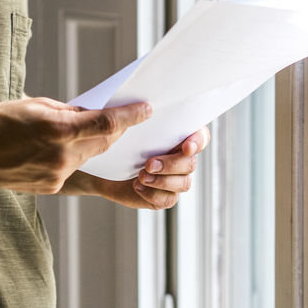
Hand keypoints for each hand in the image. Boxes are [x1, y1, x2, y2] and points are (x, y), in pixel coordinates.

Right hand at [0, 97, 151, 194]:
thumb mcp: (33, 104)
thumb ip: (66, 111)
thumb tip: (88, 112)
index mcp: (59, 129)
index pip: (107, 122)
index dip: (131, 116)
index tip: (146, 109)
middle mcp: (62, 155)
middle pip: (103, 141)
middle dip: (114, 128)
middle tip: (121, 115)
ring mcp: (57, 174)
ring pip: (89, 156)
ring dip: (92, 142)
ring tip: (83, 129)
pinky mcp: (50, 186)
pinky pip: (72, 168)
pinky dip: (72, 156)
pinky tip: (57, 147)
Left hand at [72, 127, 210, 209]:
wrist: (106, 165)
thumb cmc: (119, 140)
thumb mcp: (126, 125)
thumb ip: (138, 117)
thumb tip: (145, 108)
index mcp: (179, 135)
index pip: (201, 136)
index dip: (198, 142)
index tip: (186, 147)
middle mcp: (182, 157)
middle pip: (191, 163)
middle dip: (171, 165)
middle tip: (148, 164)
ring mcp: (175, 177)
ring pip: (184, 183)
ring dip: (162, 181)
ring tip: (141, 176)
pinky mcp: (165, 195)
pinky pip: (168, 199)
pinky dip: (152, 194)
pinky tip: (137, 186)